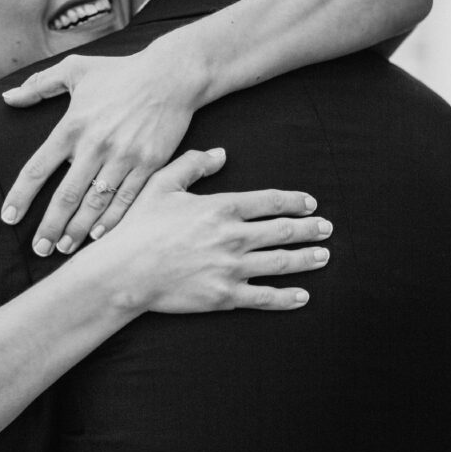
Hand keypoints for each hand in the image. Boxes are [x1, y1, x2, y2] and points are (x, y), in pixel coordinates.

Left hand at [1, 53, 196, 256]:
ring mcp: (124, 157)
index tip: (9, 217)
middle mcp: (95, 145)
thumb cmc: (121, 72)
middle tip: (39, 249)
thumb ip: (39, 85)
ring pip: (95, 203)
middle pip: (65, 196)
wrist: (172, 75)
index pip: (37, 168)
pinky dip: (111, 221)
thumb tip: (8, 98)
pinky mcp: (149, 164)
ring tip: (64, 248)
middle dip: (49, 227)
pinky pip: (126, 199)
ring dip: (78, 230)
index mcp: (73, 126)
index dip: (21, 196)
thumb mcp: (75, 69)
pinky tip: (98, 236)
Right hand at [84, 149, 331, 312]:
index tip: (309, 203)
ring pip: (281, 262)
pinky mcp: (224, 296)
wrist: (123, 271)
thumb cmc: (138, 226)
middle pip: (283, 231)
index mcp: (221, 207)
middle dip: (309, 229)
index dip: (294, 201)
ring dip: (307, 259)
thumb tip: (221, 153)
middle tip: (326, 228)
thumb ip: (192, 165)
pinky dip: (288, 297)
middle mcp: (233, 237)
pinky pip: (264, 297)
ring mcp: (231, 268)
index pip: (269, 201)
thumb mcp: (161, 185)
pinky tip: (303, 296)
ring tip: (324, 255)